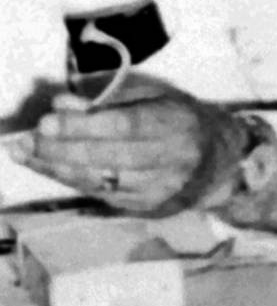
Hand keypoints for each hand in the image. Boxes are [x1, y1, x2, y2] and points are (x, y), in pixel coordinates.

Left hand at [27, 76, 250, 215]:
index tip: (47, 121)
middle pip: (109, 158)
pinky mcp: (151, 207)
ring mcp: (162, 189)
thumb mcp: (153, 98)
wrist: (223, 162)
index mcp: (177, 125)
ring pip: (102, 180)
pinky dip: (71, 180)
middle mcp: (174, 161)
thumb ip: (109, 100)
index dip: (84, 126)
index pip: (125, 127)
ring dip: (56, 168)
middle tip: (25, 142)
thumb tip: (63, 105)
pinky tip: (47, 167)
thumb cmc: (182, 120)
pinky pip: (103, 194)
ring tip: (24, 154)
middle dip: (61, 150)